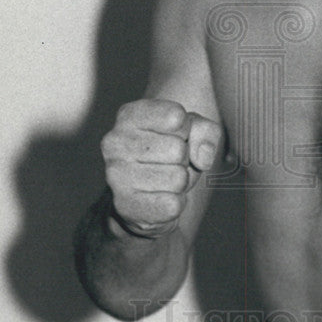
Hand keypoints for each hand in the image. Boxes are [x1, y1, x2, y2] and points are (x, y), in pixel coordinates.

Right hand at [101, 98, 222, 238]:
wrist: (145, 197)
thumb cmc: (169, 153)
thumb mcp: (192, 131)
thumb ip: (206, 131)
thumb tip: (201, 158)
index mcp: (129, 115)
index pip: (176, 117)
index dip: (186, 130)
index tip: (175, 135)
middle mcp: (115, 142)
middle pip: (178, 149)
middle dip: (184, 158)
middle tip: (169, 162)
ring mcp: (115, 175)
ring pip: (177, 178)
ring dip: (180, 182)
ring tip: (164, 179)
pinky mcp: (124, 205)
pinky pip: (173, 204)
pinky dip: (176, 203)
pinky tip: (159, 197)